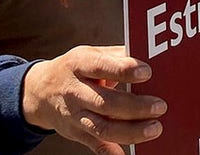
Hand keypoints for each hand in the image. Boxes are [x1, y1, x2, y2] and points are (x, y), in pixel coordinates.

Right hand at [21, 45, 166, 154]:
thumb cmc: (76, 69)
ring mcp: (74, 115)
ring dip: (130, 131)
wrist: (39, 92)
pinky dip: (110, 152)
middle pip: (104, 102)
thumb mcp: (91, 53)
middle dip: (134, 106)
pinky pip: (94, 144)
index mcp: (80, 65)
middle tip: (160, 106)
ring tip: (155, 128)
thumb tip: (151, 57)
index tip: (147, 72)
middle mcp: (75, 91)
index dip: (124, 70)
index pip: (102, 67)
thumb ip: (118, 55)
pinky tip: (126, 154)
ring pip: (102, 127)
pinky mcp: (76, 133)